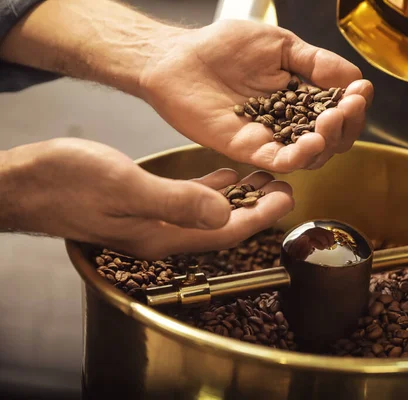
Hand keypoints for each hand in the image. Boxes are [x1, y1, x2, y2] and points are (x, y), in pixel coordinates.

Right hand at [2, 138, 293, 258]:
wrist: (22, 183)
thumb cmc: (64, 183)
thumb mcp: (123, 187)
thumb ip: (176, 202)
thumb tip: (224, 214)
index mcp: (160, 236)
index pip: (224, 232)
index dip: (259, 217)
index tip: (287, 198)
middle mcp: (161, 234)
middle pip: (222, 225)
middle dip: (257, 207)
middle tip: (284, 186)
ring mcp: (152, 220)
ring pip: (208, 212)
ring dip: (238, 196)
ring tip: (264, 178)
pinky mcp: (142, 204)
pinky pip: (188, 199)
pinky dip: (210, 188)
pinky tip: (225, 176)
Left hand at [140, 19, 373, 172]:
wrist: (178, 58)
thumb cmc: (224, 47)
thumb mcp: (280, 44)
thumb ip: (316, 61)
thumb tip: (354, 77)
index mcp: (303, 95)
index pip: (341, 110)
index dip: (355, 105)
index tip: (359, 91)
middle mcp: (292, 121)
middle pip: (334, 138)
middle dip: (348, 124)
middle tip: (346, 107)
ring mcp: (272, 138)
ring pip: (312, 155)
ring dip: (329, 142)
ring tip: (329, 121)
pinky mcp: (249, 149)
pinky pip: (280, 162)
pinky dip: (299, 157)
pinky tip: (311, 143)